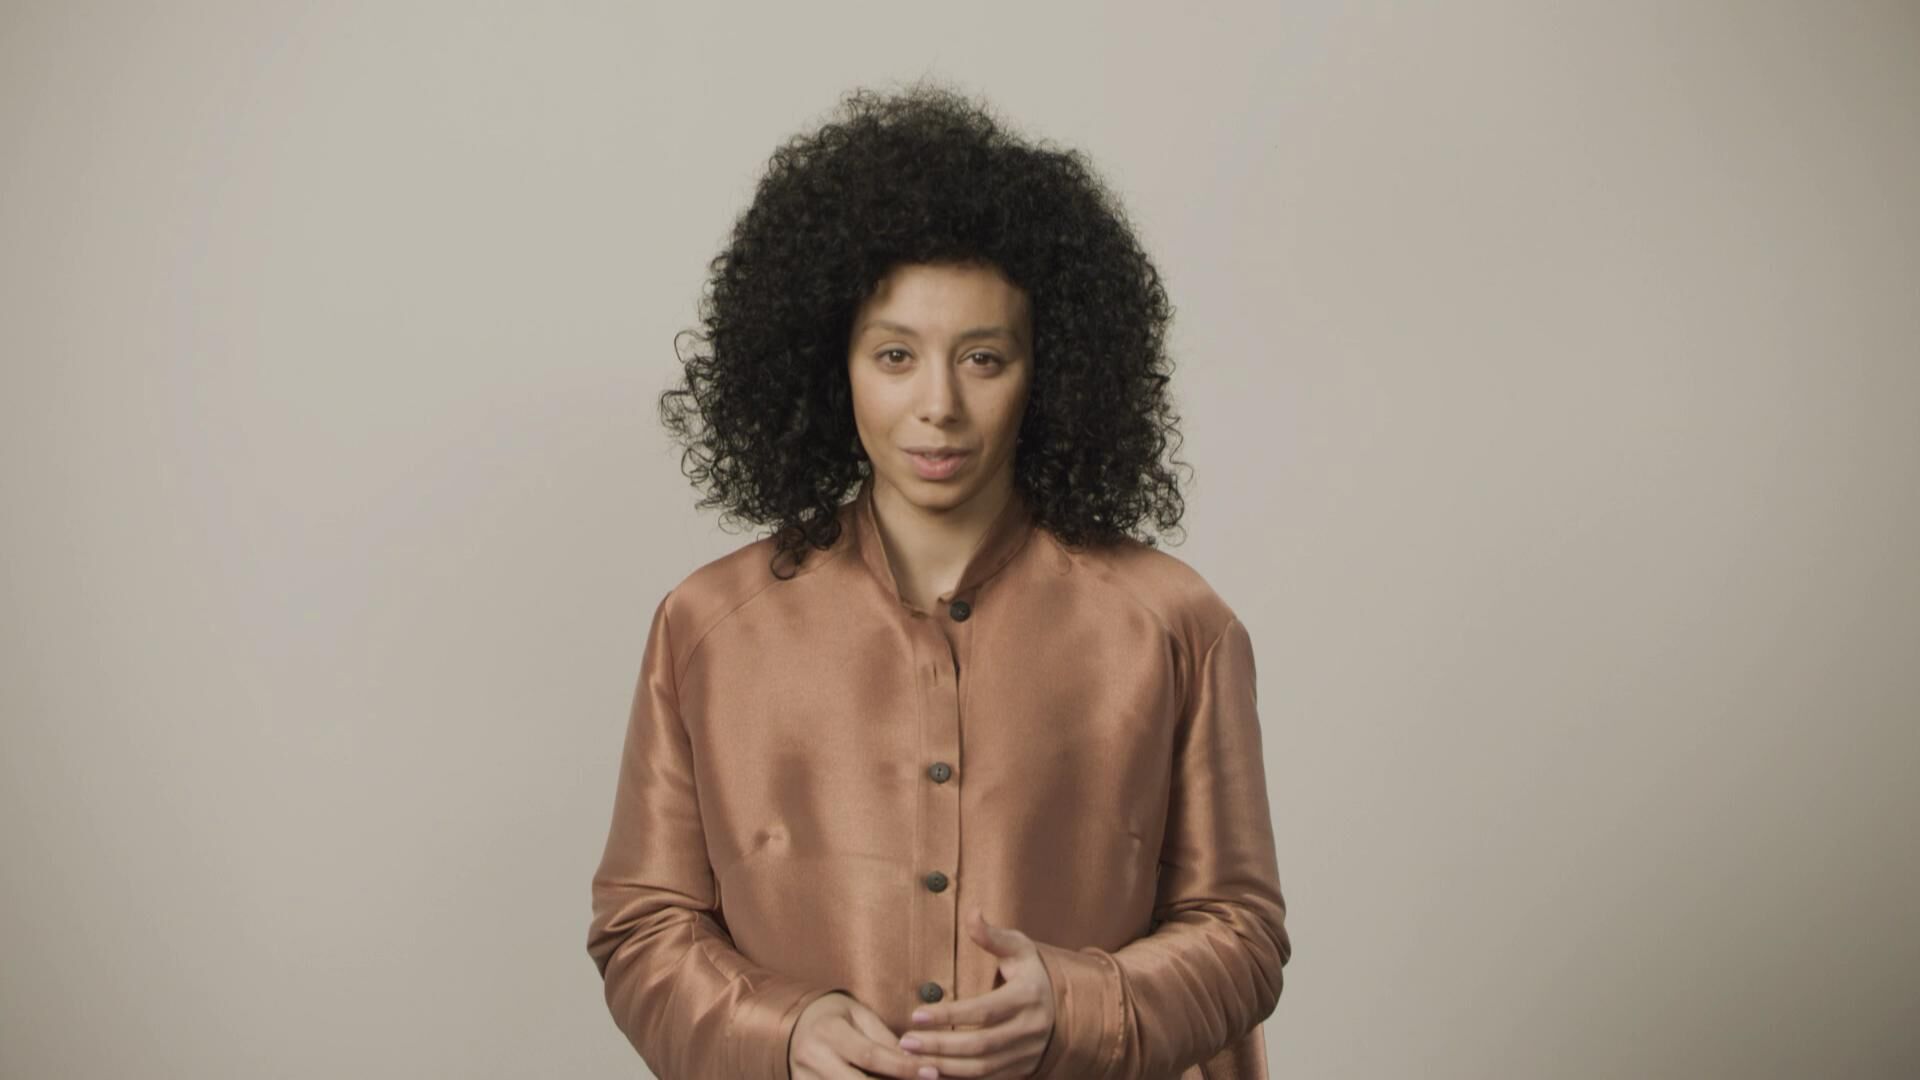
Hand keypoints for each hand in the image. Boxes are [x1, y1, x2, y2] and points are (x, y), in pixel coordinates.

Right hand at [790, 991, 938, 1079]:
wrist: (795, 1023)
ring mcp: (804, 1079)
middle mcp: (813, 1058)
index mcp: (828, 1032)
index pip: (871, 1055)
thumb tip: (914, 1060)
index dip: (902, 1067)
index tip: (930, 1072)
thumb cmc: (833, 1015)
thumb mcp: (859, 1015)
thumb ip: (884, 1038)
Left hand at [894, 908, 1056, 1078]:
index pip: (984, 1011)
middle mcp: (1030, 1029)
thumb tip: (972, 912)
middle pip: (979, 1045)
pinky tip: (931, 1072)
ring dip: (944, 1067)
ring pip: (982, 1068)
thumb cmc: (1030, 973)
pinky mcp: (1020, 1070)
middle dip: (940, 1046)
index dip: (949, 1016)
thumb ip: (992, 936)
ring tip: (912, 1059)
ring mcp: (1026, 1053)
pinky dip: (958, 1079)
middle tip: (905, 1041)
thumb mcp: (1019, 949)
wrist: (1062, 1008)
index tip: (915, 1014)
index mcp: (1028, 996)